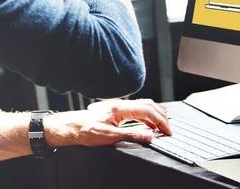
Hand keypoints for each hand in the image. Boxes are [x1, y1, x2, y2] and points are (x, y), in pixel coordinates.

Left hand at [44, 99, 170, 147]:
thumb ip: (131, 135)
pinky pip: (136, 109)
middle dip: (161, 116)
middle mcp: (120, 104)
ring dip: (154, 114)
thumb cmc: (85, 130)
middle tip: (168, 129)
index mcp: (120, 108)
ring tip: (162, 126)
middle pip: (148, 105)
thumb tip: (149, 136)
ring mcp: (118, 106)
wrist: (70, 127)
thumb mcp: (109, 137)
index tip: (167, 131)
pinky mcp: (116, 110)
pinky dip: (146, 115)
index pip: (147, 111)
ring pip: (143, 105)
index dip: (160, 121)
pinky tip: (147, 123)